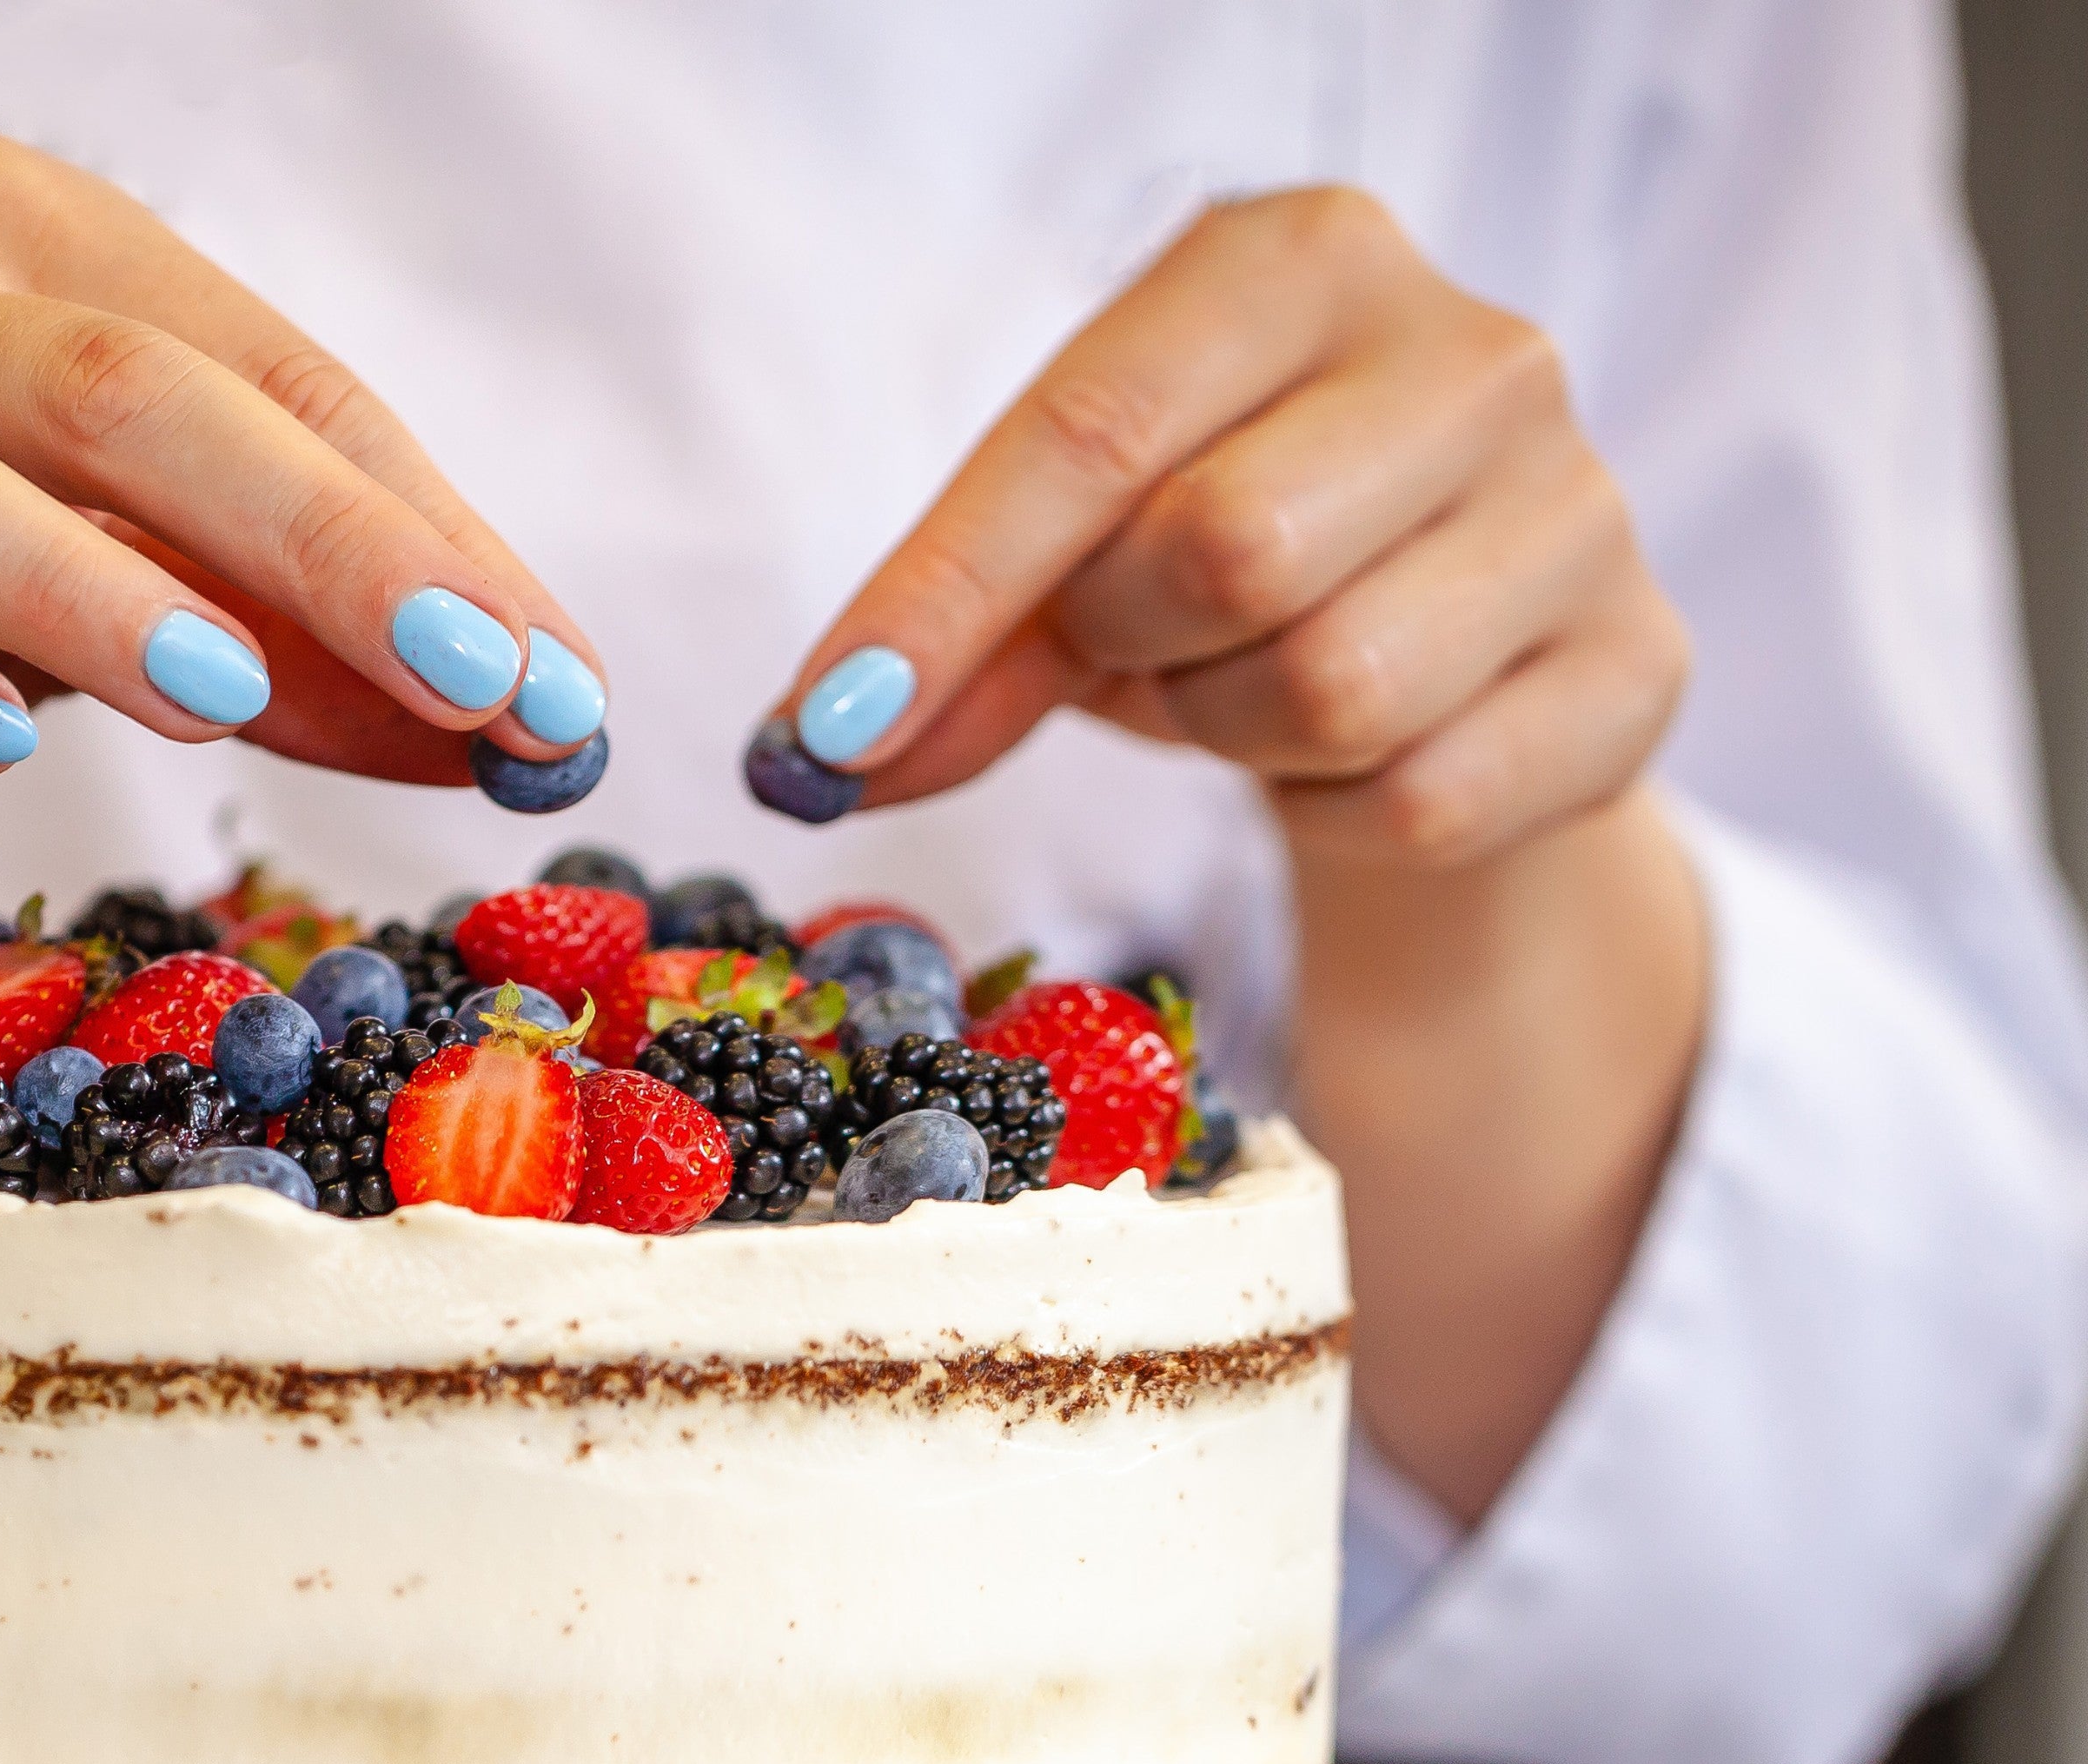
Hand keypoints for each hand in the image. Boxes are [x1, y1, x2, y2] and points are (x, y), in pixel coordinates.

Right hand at [0, 133, 605, 799]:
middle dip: (317, 544)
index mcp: (24, 236)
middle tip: (468, 681)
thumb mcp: (94, 549)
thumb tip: (511, 727)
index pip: (264, 369)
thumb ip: (276, 620)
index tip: (552, 682)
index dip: (420, 529)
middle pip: (119, 393)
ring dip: (76, 588)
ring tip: (222, 690)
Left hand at [757, 189, 1707, 1523]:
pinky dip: (1341, 811)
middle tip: (1137, 649)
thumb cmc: (1227, 565)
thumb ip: (954, 635)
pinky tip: (1354, 753)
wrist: (1455, 653)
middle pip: (1224, 554)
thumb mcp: (1075, 554)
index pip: (1088, 434)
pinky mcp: (1637, 667)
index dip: (938, 600)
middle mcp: (1476, 352)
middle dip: (1130, 646)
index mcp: (1305, 262)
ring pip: (1331, 688)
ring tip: (1248, 686)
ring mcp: (1582, 507)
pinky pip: (1419, 797)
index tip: (821, 735)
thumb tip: (817, 758)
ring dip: (1234, 732)